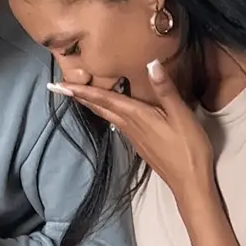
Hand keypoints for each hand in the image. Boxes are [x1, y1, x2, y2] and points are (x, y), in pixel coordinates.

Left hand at [51, 59, 214, 207]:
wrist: (189, 183)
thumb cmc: (188, 148)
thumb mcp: (181, 115)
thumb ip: (165, 90)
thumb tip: (151, 63)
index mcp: (136, 116)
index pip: (103, 98)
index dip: (80, 90)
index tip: (58, 85)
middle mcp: (129, 125)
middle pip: (99, 107)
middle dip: (78, 96)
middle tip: (57, 87)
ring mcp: (132, 136)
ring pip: (106, 115)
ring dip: (90, 103)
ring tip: (76, 94)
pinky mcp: (138, 143)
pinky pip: (116, 122)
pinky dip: (105, 111)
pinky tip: (107, 109)